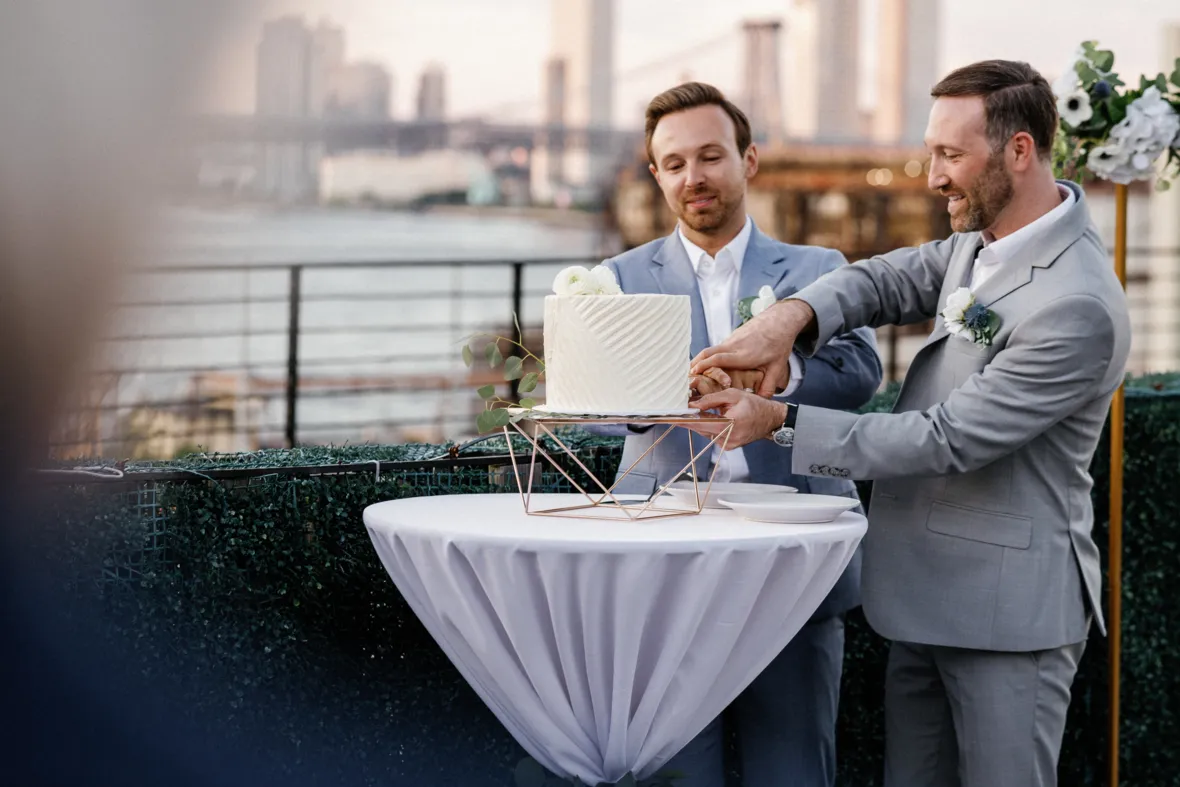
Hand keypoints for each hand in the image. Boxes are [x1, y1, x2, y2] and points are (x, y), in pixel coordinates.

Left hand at [686, 388, 786, 449]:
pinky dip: (710, 426)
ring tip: (702, 411)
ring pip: (706, 432)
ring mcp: (728, 444)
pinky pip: (713, 435)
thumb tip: (692, 405)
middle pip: (701, 428)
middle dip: (691, 419)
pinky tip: (713, 418)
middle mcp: (728, 438)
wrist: (771, 419)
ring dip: (701, 422)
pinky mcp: (728, 446)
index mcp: (730, 424)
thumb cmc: (754, 405)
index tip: (671, 418)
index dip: (684, 420)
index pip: (700, 423)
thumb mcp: (733, 395)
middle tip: (681, 409)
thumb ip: (711, 400)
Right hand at [690, 299, 815, 396]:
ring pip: (710, 350)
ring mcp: (731, 340)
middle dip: (695, 364)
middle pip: (708, 353)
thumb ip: (769, 385)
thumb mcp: (777, 366)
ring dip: (699, 360)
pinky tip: (704, 364)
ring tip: (690, 372)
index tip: (694, 374)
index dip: (705, 367)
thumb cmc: (779, 343)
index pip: (719, 359)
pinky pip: (716, 348)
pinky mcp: (732, 338)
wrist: (780, 320)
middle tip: (686, 375)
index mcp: (743, 355)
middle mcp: (734, 346)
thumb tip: (761, 401)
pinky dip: (708, 356)